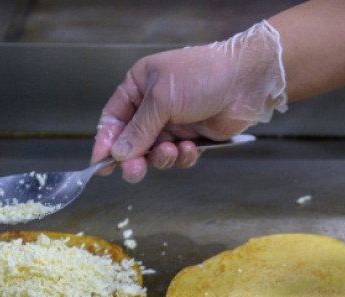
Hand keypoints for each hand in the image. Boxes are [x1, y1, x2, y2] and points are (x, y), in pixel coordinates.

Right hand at [92, 21, 286, 181]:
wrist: (245, 81)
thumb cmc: (201, 77)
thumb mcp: (161, 100)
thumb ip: (139, 130)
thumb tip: (117, 153)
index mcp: (139, 86)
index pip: (113, 119)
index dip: (106, 142)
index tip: (100, 164)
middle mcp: (154, 106)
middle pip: (132, 141)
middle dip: (133, 158)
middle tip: (134, 171)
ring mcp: (175, 122)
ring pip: (156, 153)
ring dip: (161, 158)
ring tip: (172, 151)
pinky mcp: (195, 137)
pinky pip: (180, 156)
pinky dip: (183, 157)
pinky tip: (190, 148)